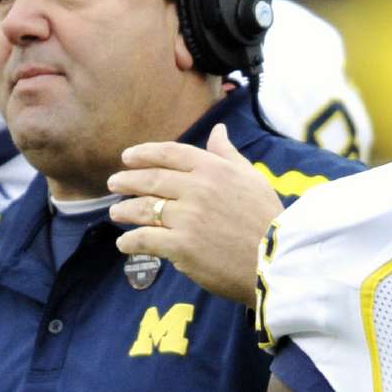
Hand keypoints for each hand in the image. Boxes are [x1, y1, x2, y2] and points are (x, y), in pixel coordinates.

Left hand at [108, 123, 282, 306]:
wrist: (278, 260)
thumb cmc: (268, 219)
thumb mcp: (253, 179)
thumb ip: (229, 155)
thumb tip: (218, 131)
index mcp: (215, 169)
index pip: (170, 153)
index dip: (144, 153)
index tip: (127, 157)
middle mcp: (198, 189)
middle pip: (150, 179)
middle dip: (126, 180)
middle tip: (113, 184)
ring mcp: (188, 218)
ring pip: (143, 208)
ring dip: (124, 210)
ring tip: (117, 213)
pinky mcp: (181, 246)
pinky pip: (144, 239)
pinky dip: (130, 241)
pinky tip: (125, 243)